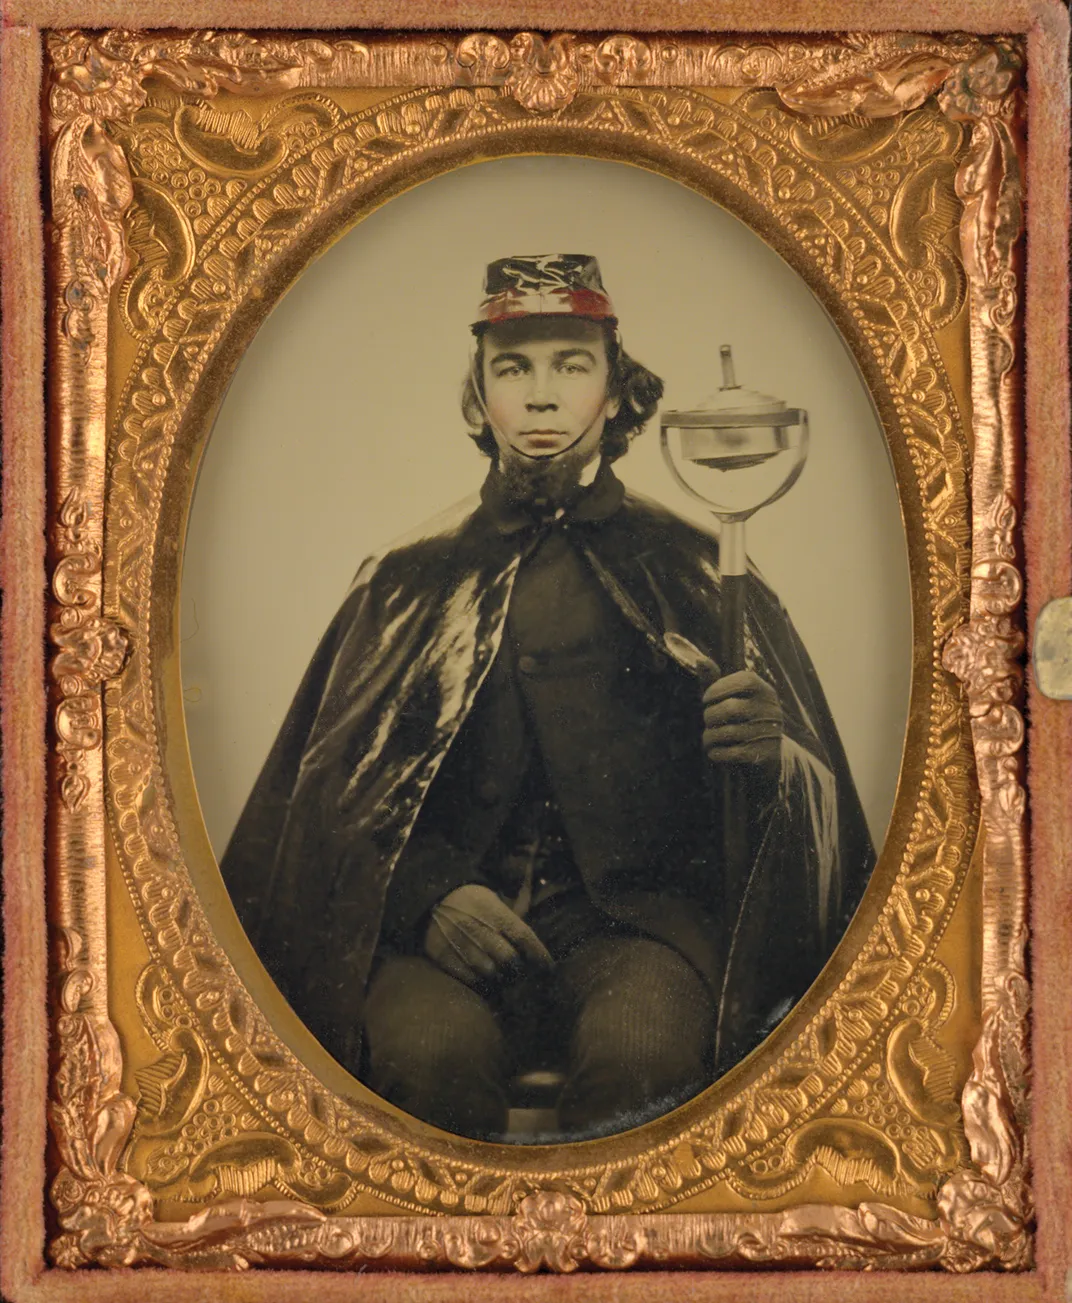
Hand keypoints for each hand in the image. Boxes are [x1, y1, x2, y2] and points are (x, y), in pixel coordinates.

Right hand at [425, 883, 553, 988]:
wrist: (431, 899)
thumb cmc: (470, 901)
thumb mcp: (493, 900)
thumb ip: (513, 918)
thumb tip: (535, 941)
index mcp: (494, 911)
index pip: (524, 936)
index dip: (538, 954)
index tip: (548, 967)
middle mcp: (478, 927)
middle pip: (509, 959)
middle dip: (519, 970)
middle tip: (522, 975)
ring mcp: (460, 943)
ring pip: (490, 972)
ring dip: (501, 979)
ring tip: (505, 980)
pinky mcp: (444, 956)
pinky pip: (469, 978)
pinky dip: (480, 983)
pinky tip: (486, 982)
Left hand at [702, 669, 783, 773]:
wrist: (766, 757)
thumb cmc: (741, 720)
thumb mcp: (730, 698)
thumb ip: (713, 680)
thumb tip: (699, 660)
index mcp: (766, 692)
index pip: (743, 681)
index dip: (718, 688)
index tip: (706, 699)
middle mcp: (771, 711)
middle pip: (730, 708)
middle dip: (710, 715)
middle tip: (708, 721)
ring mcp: (769, 734)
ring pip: (726, 733)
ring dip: (709, 737)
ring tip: (708, 738)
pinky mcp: (763, 756)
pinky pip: (729, 754)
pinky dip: (715, 753)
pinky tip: (714, 752)